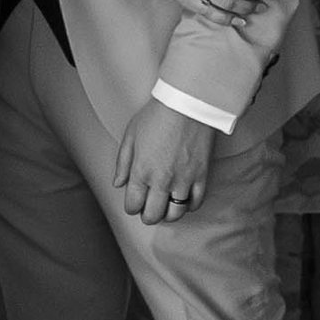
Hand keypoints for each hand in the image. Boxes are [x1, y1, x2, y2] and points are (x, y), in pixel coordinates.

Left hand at [113, 99, 215, 224]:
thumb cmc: (157, 115)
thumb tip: (118, 183)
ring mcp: (183, 180)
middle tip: (149, 208)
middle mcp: (161, 181)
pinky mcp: (201, 176)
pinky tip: (185, 200)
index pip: (133, 205)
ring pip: (175, 214)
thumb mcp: (130, 135)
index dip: (132, 207)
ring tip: (166, 206)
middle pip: (153, 215)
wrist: (187, 104)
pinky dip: (190, 206)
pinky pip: (196, 203)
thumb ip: (122, 163)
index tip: (135, 203)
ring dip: (168, 214)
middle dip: (148, 215)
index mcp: (141, 172)